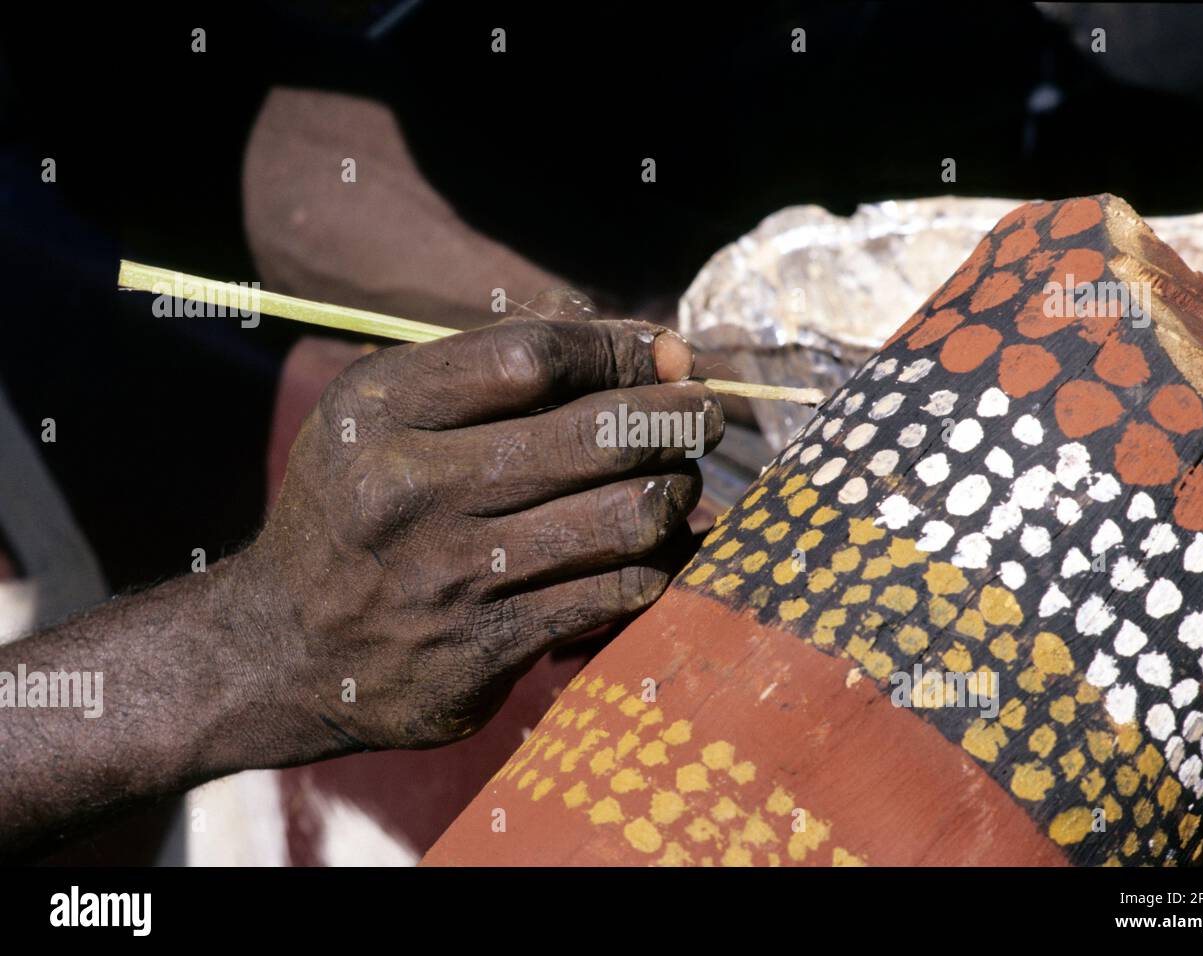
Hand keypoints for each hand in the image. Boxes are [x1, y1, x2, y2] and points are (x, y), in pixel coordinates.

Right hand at [238, 291, 722, 755]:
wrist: (281, 646)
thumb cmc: (357, 506)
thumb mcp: (382, 414)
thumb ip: (493, 371)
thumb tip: (650, 346)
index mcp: (379, 409)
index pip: (536, 356)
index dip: (621, 350)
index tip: (664, 355)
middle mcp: (408, 488)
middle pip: (597, 434)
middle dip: (675, 416)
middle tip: (700, 415)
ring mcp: (449, 575)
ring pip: (624, 517)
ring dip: (675, 493)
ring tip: (676, 484)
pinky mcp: (483, 650)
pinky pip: (614, 594)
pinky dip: (657, 566)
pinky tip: (655, 551)